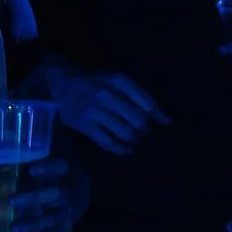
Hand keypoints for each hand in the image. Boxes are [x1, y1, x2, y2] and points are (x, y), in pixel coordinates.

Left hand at [0, 157, 75, 231]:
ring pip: (56, 217)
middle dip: (36, 197)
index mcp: (51, 176)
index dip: (50, 167)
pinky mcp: (62, 230)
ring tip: (15, 229)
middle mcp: (60, 193)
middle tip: (12, 201)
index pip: (60, 166)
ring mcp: (63, 212)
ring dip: (36, 223)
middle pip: (57, 192)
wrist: (53, 208)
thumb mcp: (15, 184)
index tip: (32, 170)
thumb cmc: (28, 190)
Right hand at [49, 70, 169, 155]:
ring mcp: (95, 111)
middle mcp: (108, 95)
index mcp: (121, 82)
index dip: (157, 117)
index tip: (160, 124)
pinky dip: (121, 150)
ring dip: (134, 139)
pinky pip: (109, 143)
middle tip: (141, 130)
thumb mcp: (121, 84)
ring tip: (132, 138)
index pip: (149, 104)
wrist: (64, 85)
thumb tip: (167, 120)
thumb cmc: (98, 85)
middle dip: (144, 129)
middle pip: (140, 120)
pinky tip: (126, 149)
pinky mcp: (85, 126)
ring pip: (126, 133)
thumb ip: (143, 99)